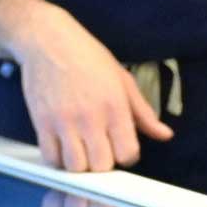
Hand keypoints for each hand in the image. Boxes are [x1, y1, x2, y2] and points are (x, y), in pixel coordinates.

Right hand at [4, 4, 172, 172]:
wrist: (50, 40)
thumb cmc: (88, 57)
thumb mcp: (123, 80)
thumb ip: (144, 113)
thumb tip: (165, 135)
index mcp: (115, 106)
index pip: (128, 153)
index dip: (127, 156)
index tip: (121, 148)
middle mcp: (90, 117)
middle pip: (101, 166)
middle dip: (103, 165)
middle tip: (100, 152)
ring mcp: (64, 121)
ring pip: (75, 166)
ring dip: (80, 165)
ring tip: (81, 152)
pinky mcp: (42, 122)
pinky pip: (50, 157)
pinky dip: (58, 159)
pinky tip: (63, 148)